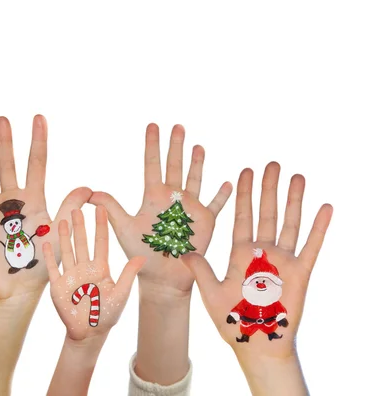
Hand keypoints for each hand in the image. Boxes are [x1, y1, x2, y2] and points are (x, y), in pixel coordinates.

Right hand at [0, 115, 91, 298]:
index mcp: (34, 199)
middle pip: (8, 164)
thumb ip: (69, 208)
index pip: (37, 163)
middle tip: (2, 119)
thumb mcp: (59, 232)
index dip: (38, 140)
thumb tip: (88, 188)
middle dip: (5, 142)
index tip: (38, 118)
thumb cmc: (42, 262)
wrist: (19, 287)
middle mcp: (11, 199)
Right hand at [44, 207, 145, 340]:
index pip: (101, 242)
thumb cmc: (107, 315)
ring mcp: (71, 275)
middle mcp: (85, 268)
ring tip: (63, 219)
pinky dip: (50, 255)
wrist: (89, 333)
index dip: (101, 225)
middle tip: (77, 207)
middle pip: (82, 242)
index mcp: (101, 268)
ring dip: (65, 236)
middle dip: (80, 226)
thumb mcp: (121, 294)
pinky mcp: (58, 285)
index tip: (101, 208)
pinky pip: (53, 267)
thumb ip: (128, 275)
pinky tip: (47, 242)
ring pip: (67, 251)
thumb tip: (141, 257)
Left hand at [90, 124, 231, 294]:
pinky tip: (229, 182)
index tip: (153, 125)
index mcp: (153, 196)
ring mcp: (190, 208)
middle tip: (177, 126)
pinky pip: (216, 204)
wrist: (162, 276)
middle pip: (175, 166)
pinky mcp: (205, 221)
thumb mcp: (123, 228)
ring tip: (198, 146)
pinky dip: (222, 195)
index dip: (152, 145)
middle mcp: (172, 198)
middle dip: (176, 146)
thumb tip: (90, 193)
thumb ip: (110, 208)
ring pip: (195, 179)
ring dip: (197, 164)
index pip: (152, 164)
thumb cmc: (141, 252)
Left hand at [183, 162, 332, 358]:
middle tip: (271, 164)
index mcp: (240, 253)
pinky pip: (311, 246)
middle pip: (265, 213)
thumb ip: (201, 270)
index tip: (245, 171)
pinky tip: (324, 207)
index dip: (244, 194)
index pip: (242, 216)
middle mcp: (261, 252)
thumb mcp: (210, 292)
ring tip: (296, 176)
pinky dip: (318, 228)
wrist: (256, 343)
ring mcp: (282, 261)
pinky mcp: (299, 273)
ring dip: (292, 200)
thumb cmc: (232, 320)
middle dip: (268, 189)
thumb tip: (184, 252)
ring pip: (288, 223)